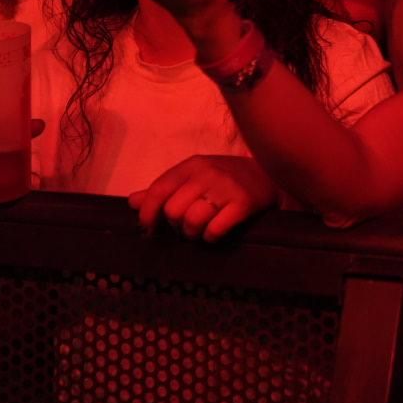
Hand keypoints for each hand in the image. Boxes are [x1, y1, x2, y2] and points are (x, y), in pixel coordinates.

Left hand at [130, 155, 277, 241]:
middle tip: (186, 227)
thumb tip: (132, 202)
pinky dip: (211, 237)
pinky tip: (215, 234)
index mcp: (191, 166)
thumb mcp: (194, 177)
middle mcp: (207, 173)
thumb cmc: (224, 179)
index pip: (158, 190)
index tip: (149, 229)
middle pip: (173, 211)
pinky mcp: (244, 203)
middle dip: (176, 226)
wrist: (269, 175)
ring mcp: (226, 188)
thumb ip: (164, 189)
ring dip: (193, 234)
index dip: (148, 213)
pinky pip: (215, 229)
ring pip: (192, 221)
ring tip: (200, 231)